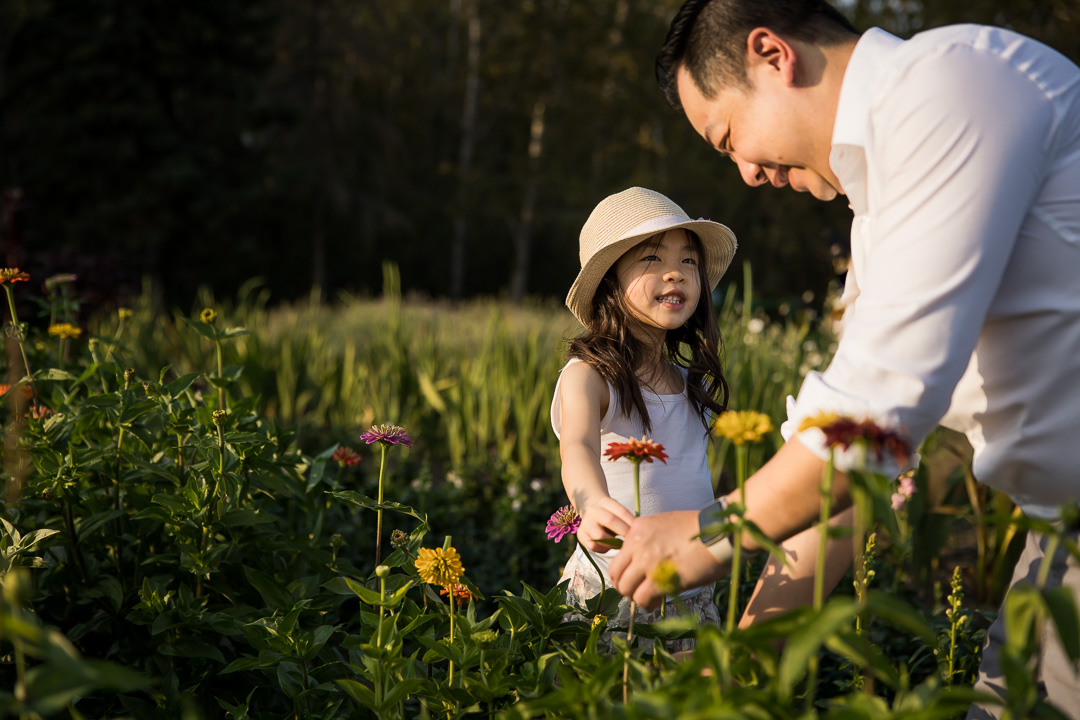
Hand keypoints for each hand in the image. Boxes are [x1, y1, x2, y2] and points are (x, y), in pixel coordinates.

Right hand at [576, 497, 635, 552]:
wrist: (593, 516)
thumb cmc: (612, 517)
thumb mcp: (619, 513)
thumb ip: (627, 521)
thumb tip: (638, 534)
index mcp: (605, 502)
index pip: (621, 511)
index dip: (632, 522)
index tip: (640, 531)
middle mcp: (593, 510)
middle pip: (610, 521)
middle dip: (624, 532)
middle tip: (633, 541)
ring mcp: (585, 522)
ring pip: (600, 536)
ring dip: (613, 543)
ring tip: (621, 546)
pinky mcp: (580, 534)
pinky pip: (594, 546)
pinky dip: (604, 549)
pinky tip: (609, 547)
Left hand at [607, 510, 727, 608]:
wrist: (718, 534)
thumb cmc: (699, 531)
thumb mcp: (665, 525)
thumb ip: (649, 540)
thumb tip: (642, 560)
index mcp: (638, 528)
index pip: (618, 556)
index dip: (624, 571)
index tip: (635, 578)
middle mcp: (637, 543)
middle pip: (616, 573)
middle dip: (626, 586)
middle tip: (638, 591)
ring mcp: (647, 561)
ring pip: (626, 587)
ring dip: (635, 596)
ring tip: (649, 597)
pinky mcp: (660, 578)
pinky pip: (642, 598)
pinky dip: (647, 603)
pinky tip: (657, 601)